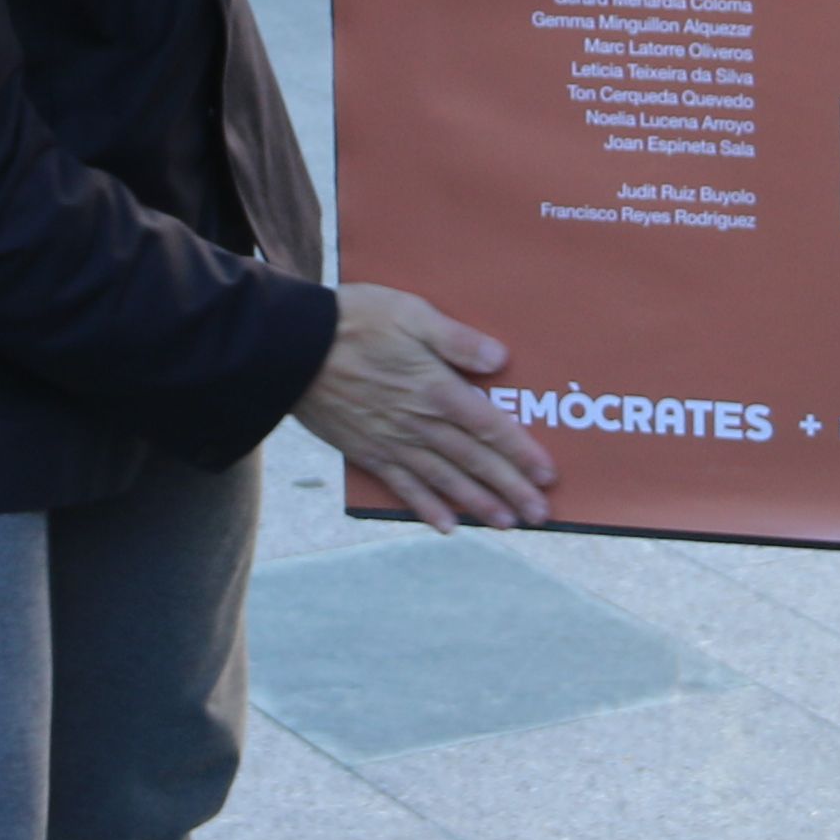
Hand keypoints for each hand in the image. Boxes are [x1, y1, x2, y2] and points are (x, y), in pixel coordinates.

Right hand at [299, 281, 555, 526]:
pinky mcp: (367, 452)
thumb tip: (500, 360)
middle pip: (475, 462)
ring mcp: (393, 442)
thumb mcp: (412, 314)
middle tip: (541, 516)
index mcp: (437, 388)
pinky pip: (402, 487)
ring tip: (508, 523)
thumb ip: (457, 340)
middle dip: (511, 489)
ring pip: (445, 481)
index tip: (548, 475)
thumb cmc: (355, 321)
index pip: (491, 427)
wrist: (291, 348)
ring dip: (479, 504)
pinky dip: (426, 508)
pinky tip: (446, 525)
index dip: (522, 453)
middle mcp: (420, 423)